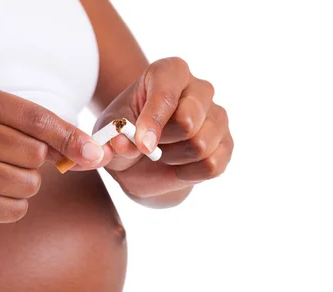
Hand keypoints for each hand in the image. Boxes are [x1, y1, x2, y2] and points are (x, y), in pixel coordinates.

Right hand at [0, 83, 105, 229]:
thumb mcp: (0, 124)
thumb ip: (44, 133)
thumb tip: (92, 154)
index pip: (36, 118)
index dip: (70, 137)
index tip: (94, 152)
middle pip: (35, 153)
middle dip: (32, 163)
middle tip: (2, 161)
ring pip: (29, 183)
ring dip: (21, 186)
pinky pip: (17, 209)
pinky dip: (10, 207)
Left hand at [98, 57, 233, 199]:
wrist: (138, 162)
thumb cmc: (125, 134)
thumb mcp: (109, 133)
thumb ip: (112, 137)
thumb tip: (123, 144)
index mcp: (168, 72)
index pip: (167, 93)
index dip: (153, 121)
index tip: (142, 144)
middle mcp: (199, 88)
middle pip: (188, 120)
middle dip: (163, 142)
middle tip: (149, 146)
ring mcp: (217, 115)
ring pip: (201, 145)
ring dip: (174, 159)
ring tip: (163, 153)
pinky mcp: (226, 144)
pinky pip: (212, 165)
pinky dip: (188, 173)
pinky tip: (178, 165)